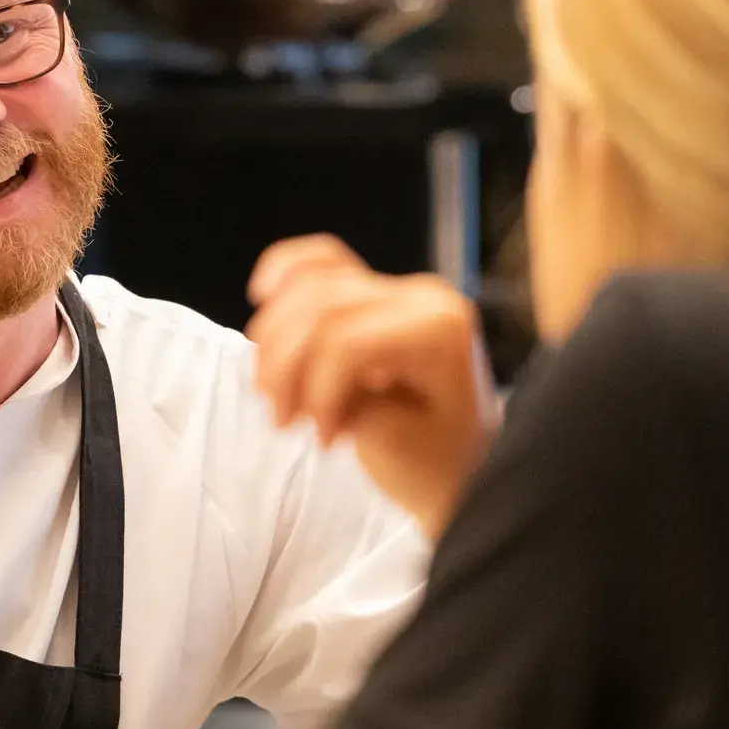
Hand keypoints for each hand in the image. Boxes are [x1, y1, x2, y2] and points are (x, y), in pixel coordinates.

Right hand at [246, 235, 496, 535]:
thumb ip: (346, 406)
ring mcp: (400, 290)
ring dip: (275, 338)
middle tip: (282, 420)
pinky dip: (287, 273)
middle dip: (286, 365)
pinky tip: (263, 294)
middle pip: (321, 306)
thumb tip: (297, 385)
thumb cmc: (439, 464)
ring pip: (311, 282)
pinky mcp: (378, 294)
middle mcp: (423, 296)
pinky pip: (322, 262)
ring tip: (274, 393)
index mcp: (439, 330)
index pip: (346, 343)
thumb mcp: (395, 446)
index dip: (317, 392)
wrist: (466, 466)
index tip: (321, 439)